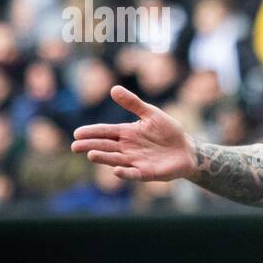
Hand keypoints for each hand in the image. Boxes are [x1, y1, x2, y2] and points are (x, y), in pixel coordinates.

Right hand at [71, 86, 196, 181]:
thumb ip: (134, 104)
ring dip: (104, 158)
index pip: (105, 132)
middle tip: (75, 146)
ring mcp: (135, 161)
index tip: (77, 133)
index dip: (92, 132)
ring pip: (116, 159)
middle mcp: (127, 148)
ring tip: (91, 155)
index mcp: (126, 133)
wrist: (186, 149)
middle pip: (106, 146)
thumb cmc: (168, 131)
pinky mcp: (146, 173)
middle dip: (91, 146)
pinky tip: (116, 170)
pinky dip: (125, 173)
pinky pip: (134, 174)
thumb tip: (114, 88)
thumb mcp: (151, 114)